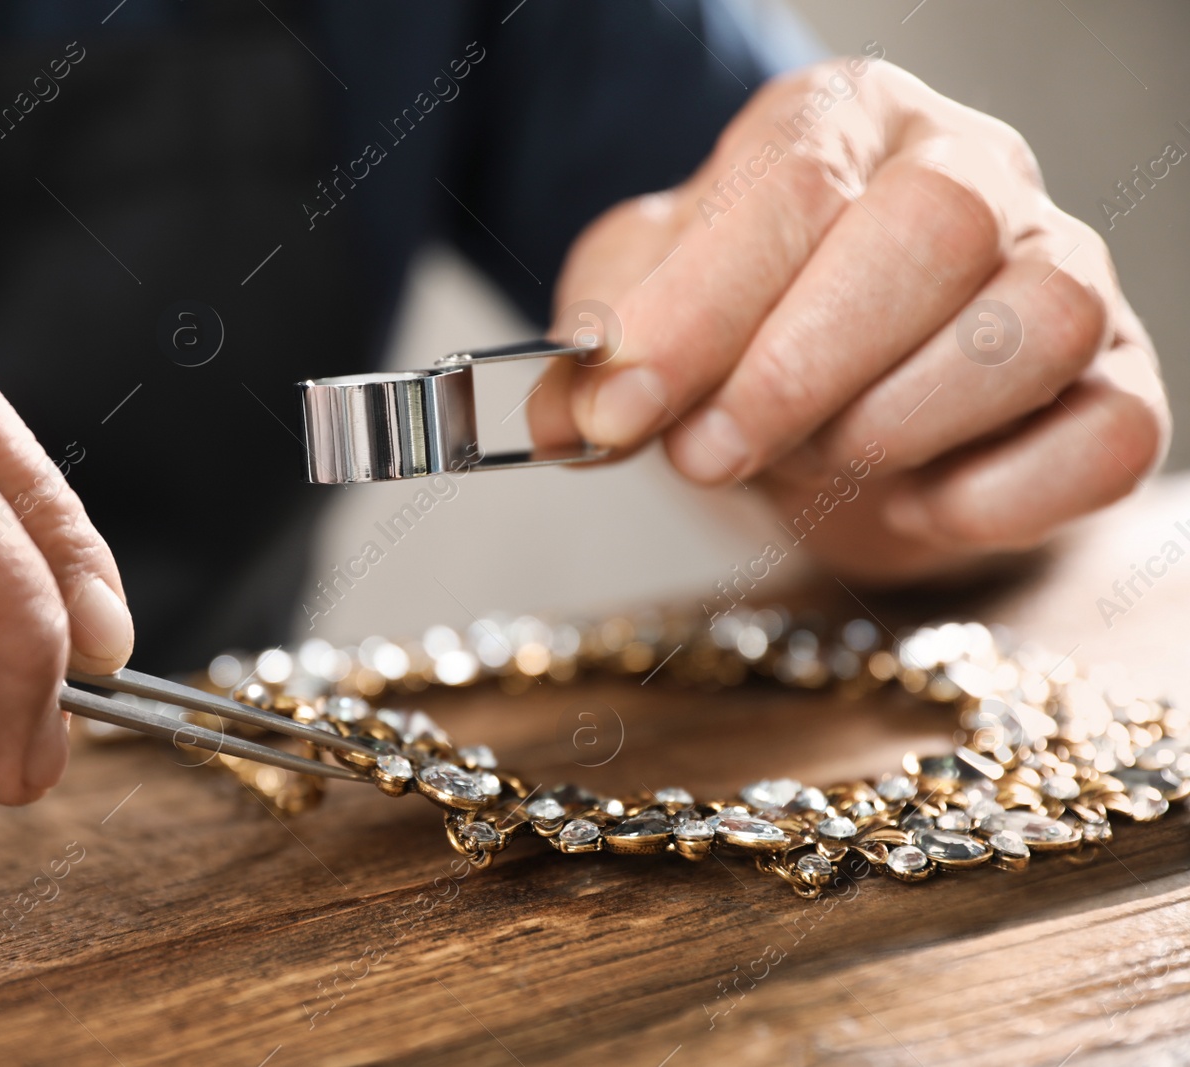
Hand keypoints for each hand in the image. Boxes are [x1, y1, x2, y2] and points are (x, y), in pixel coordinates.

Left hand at [530, 55, 1168, 580]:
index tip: (621, 411)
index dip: (698, 313)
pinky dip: (997, 497)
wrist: (832, 409)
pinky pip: (1104, 440)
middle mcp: (972, 173)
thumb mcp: (638, 320)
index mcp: (843, 123)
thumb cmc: (736, 340)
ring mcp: (1065, 273)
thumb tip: (573, 415)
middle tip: (710, 454)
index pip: (791, 184)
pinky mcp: (1118, 385)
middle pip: (931, 231)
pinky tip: (913, 502)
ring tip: (813, 465)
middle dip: (799, 368)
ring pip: (1036, 326)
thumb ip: (598, 352)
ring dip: (894, 426)